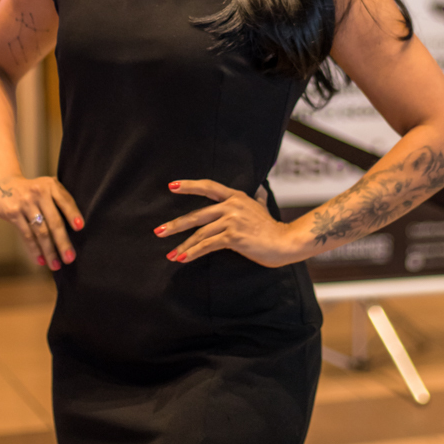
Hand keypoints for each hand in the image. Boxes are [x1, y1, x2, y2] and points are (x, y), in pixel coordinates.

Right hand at [0, 175, 82, 271]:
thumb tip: (77, 225)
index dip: (73, 214)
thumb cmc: (33, 190)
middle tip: (70, 258)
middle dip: (63, 242)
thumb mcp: (47, 187)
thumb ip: (61, 199)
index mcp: (51, 186)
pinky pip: (26, 235)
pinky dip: (34, 249)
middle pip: (54, 221)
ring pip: (40, 232)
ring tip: (56, 265)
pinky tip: (41, 260)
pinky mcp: (13, 213)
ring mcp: (25, 204)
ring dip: (49, 251)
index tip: (80, 228)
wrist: (4, 183)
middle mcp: (39, 193)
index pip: (65, 201)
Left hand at [156, 180, 299, 267]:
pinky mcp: (233, 237)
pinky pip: (207, 245)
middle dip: (175, 225)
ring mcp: (232, 220)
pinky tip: (183, 258)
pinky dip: (193, 253)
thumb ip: (256, 200)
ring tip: (171, 254)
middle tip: (158, 231)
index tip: (171, 186)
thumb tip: (260, 192)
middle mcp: (232, 205)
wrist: (285, 242)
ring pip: (200, 234)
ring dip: (183, 246)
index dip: (189, 186)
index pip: (208, 186)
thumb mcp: (261, 208)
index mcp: (236, 196)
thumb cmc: (272, 229)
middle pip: (196, 215)